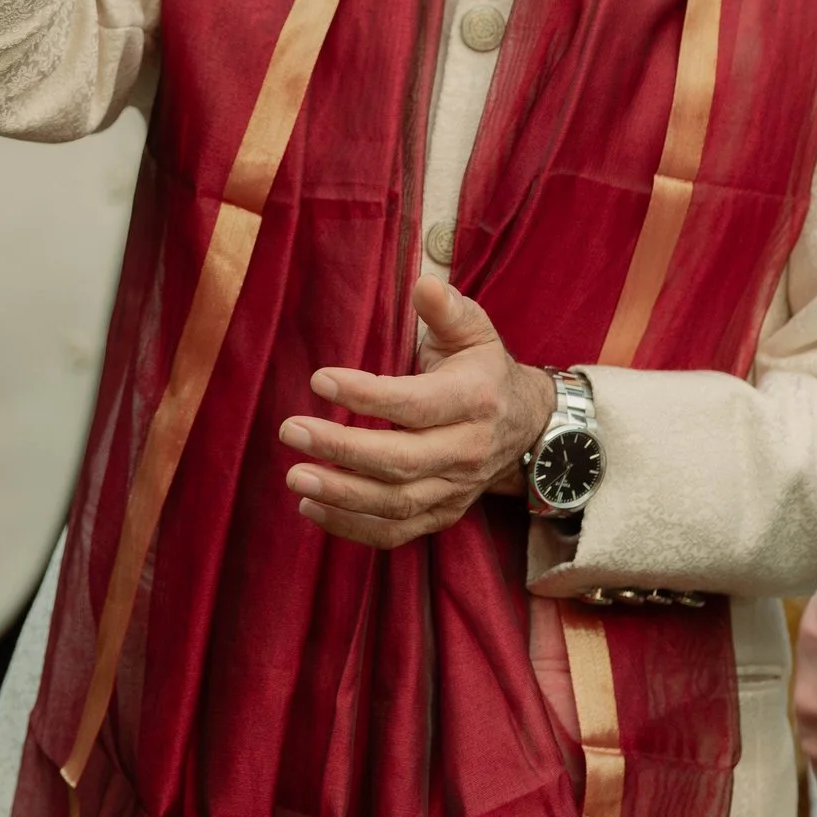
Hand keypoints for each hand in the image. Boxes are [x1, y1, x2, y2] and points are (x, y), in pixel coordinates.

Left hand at [278, 273, 557, 551]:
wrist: (526, 426)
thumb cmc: (485, 369)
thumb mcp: (474, 330)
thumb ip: (447, 308)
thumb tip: (422, 284)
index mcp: (475, 400)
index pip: (414, 404)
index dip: (365, 396)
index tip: (318, 380)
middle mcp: (467, 451)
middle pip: (401, 461)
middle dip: (341, 449)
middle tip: (290, 430)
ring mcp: (456, 489)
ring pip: (396, 503)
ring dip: (341, 495)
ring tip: (294, 477)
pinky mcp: (443, 514)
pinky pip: (397, 533)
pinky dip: (353, 528)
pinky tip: (312, 508)